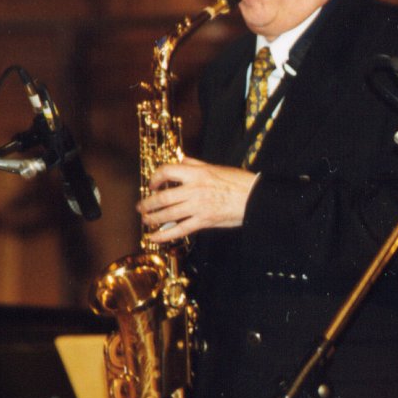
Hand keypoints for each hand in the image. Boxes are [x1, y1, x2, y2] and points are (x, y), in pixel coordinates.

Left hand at [137, 156, 258, 242]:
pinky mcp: (204, 221)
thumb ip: (196, 164)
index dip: (155, 178)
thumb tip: (182, 160)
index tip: (152, 184)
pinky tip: (154, 237)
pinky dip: (164, 235)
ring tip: (146, 220)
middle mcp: (194, 189)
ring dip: (152, 218)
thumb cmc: (239, 182)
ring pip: (167, 214)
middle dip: (148, 204)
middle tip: (141, 208)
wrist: (255, 197)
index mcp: (197, 173)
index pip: (167, 171)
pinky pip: (179, 229)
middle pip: (162, 197)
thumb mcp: (216, 168)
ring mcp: (198, 206)